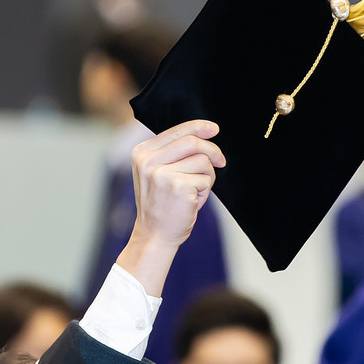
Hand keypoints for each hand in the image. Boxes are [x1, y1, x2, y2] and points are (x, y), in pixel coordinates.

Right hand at [131, 119, 225, 247]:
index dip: (199, 127)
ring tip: (195, 191)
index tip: (214, 129)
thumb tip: (205, 133)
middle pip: (192, 142)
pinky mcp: (177, 185)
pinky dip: (205, 190)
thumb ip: (174, 153)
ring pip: (203, 161)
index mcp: (142, 153)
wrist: (155, 235)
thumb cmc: (162, 204)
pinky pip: (206, 179)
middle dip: (213, 151)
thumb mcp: (159, 173)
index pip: (176, 131)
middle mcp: (147, 160)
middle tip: (221, 161)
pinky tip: (192, 201)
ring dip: (207, 176)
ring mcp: (161, 173)